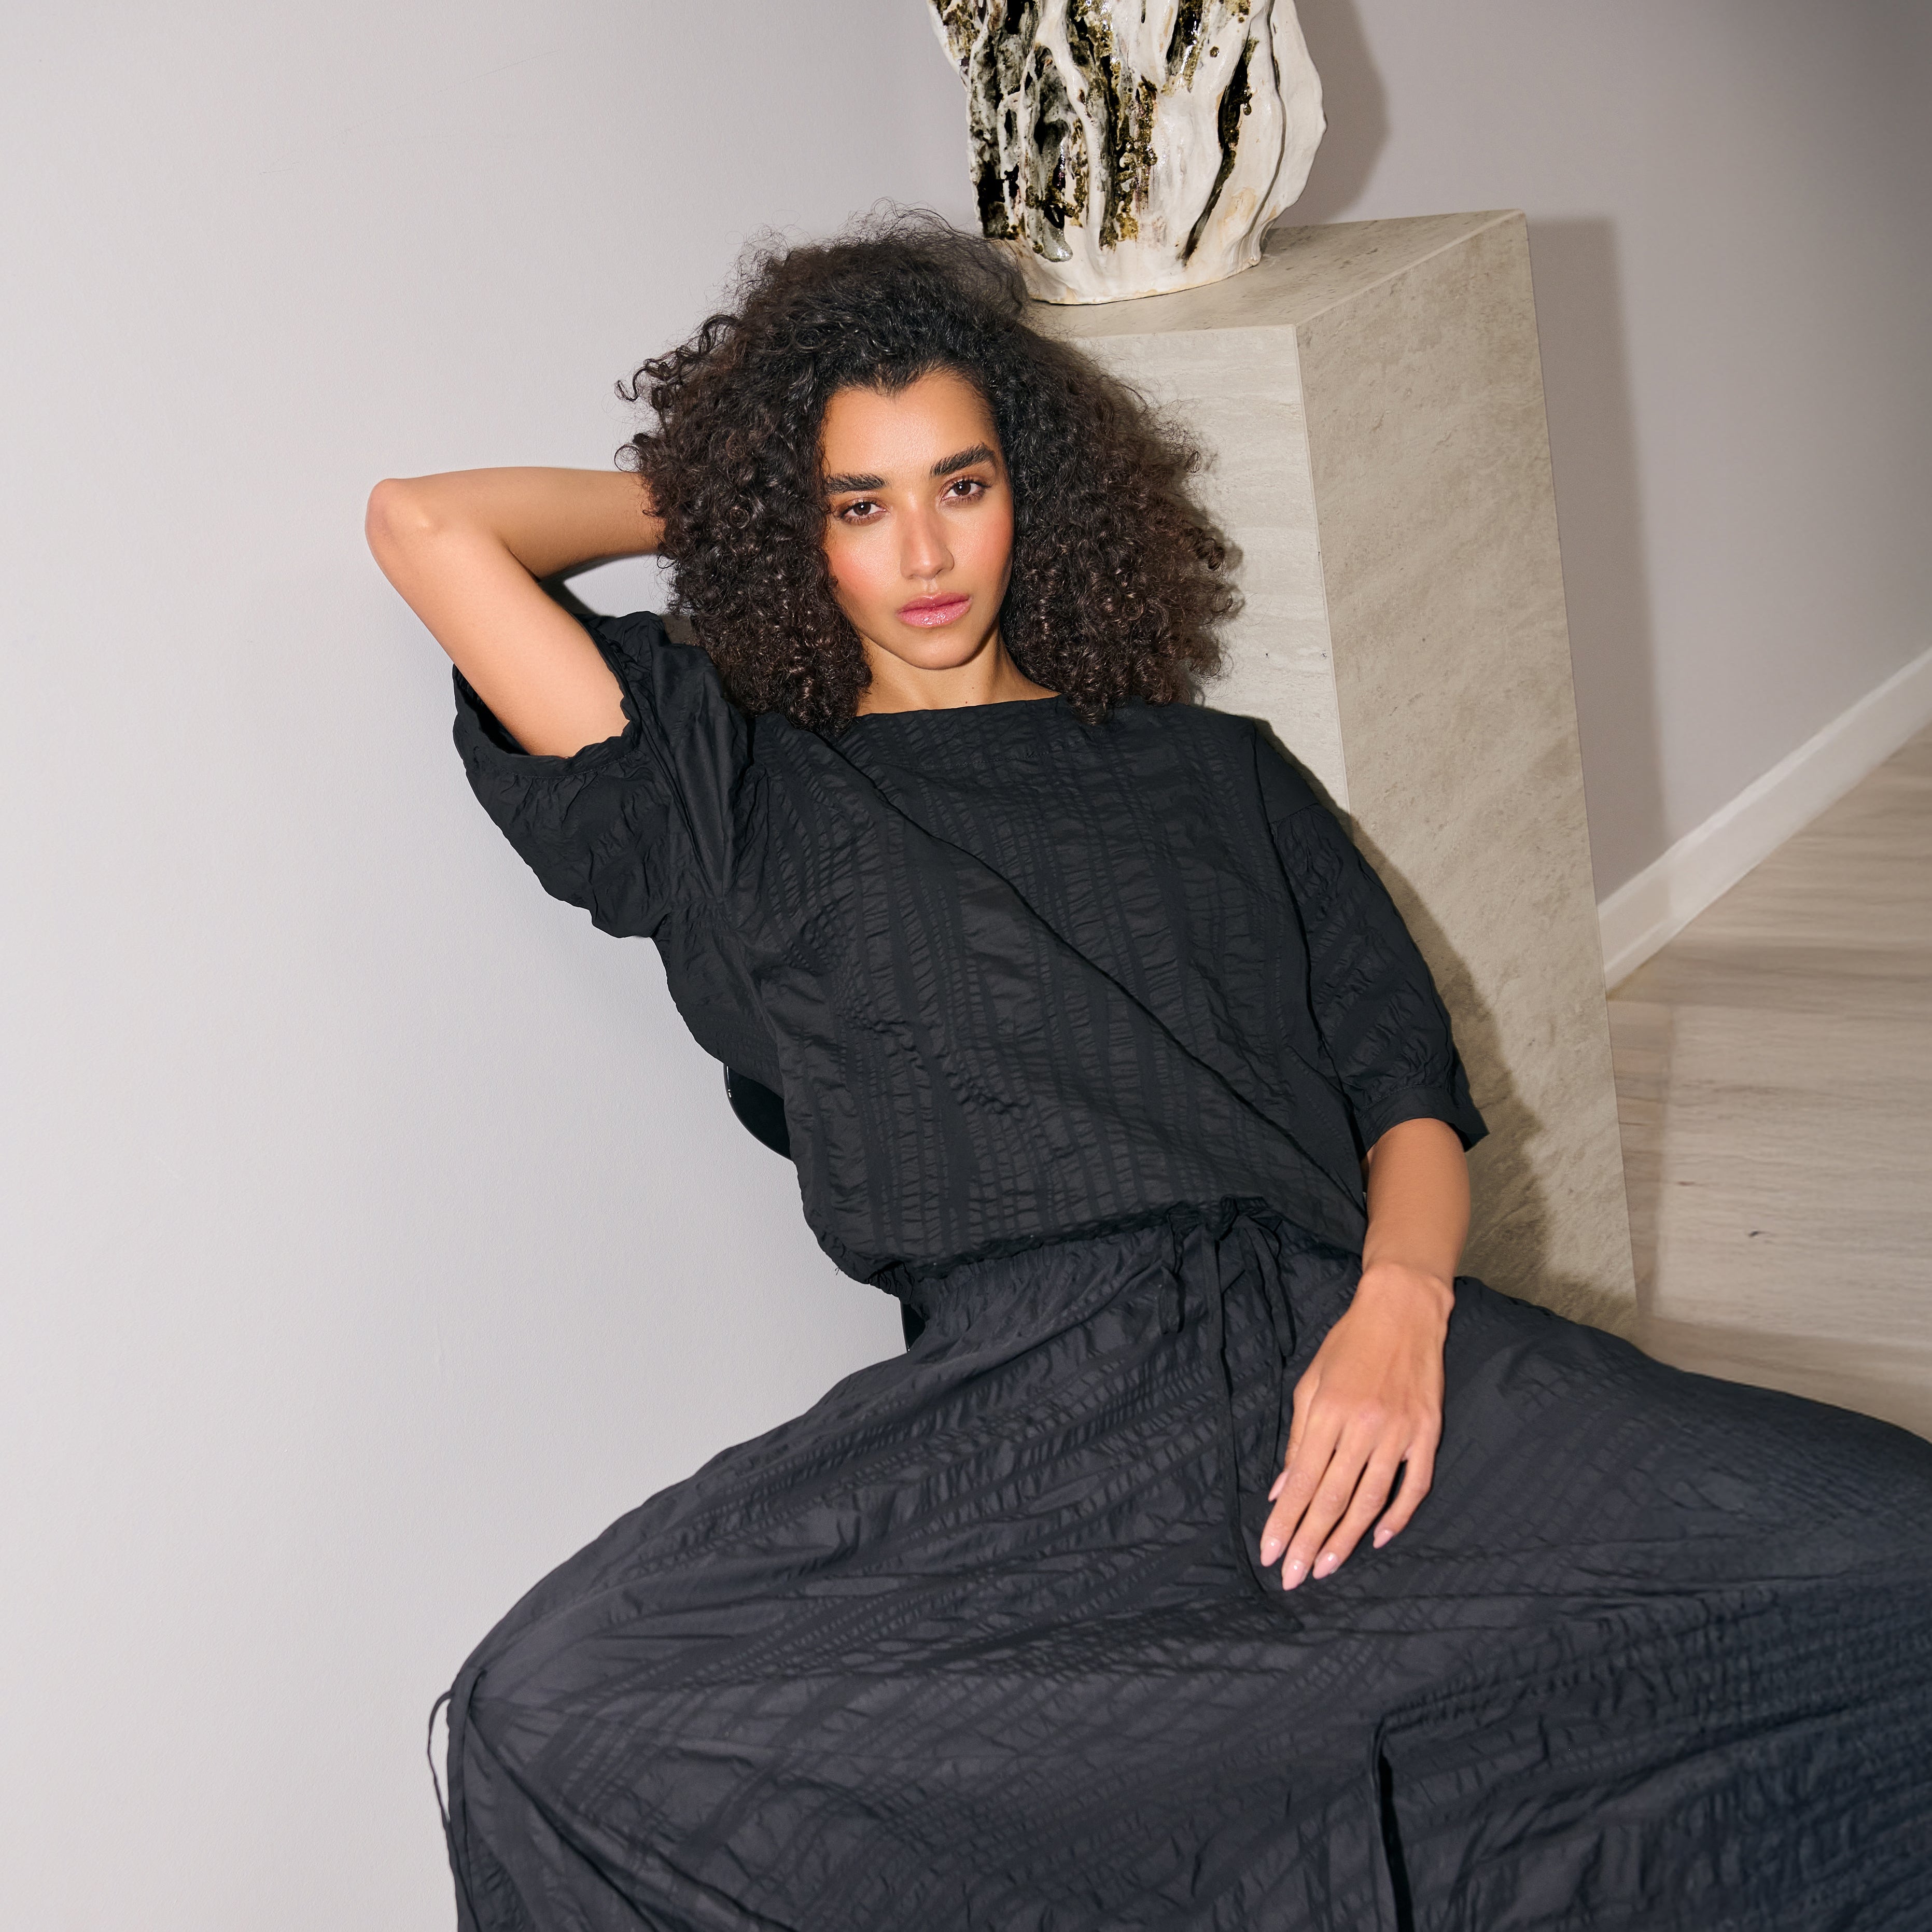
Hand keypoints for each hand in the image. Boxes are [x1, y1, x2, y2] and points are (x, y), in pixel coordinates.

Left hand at [1257, 1263, 1449, 1589]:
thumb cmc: (1348, 1345)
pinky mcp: (1428, 1433)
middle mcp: (1362, 1426)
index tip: (1270, 1554)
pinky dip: (1399, 1516)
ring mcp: (1399, 1432)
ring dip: (1347, 1539)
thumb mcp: (1310, 1382)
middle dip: (1309, 1541)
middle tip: (1292, 1578)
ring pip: (1370, 1500)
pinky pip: (1414, 1485)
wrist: (1402, 1310)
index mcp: (1327, 1412)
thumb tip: (1282, 1489)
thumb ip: (1297, 1439)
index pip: (1302, 1481)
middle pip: (1333, 1498)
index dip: (1285, 1521)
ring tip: (1326, 1568)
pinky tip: (1380, 1540)